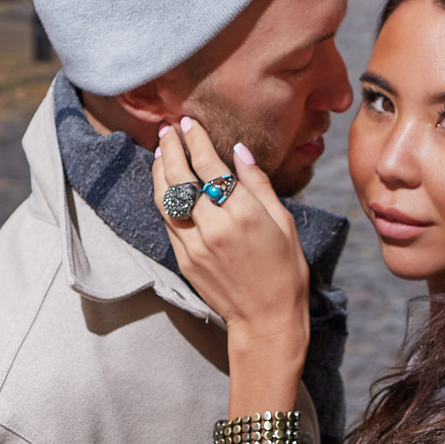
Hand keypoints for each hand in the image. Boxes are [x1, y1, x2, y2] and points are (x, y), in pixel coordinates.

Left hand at [152, 117, 308, 370]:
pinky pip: (168, 222)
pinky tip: (165, 184)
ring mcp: (194, 245)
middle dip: (170, 148)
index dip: (196, 140)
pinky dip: (164, 198)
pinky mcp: (184, 260)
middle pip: (180, 177)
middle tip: (167, 130)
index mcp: (243, 214)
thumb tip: (238, 150)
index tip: (188, 123)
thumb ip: (258, 184)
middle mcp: (214, 227)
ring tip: (161, 151)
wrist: (266, 320)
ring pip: (165, 199)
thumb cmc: (285, 271)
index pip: (210, 166)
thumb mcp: (283, 223)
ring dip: (159, 171)